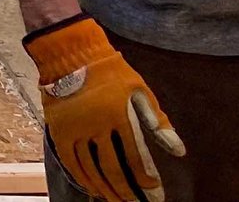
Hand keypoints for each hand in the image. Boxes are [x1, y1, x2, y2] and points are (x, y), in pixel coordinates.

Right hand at [25, 13, 184, 201]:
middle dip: (128, 192)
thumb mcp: (139, 90)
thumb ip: (158, 122)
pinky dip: (83, 179)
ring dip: (107, 190)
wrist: (70, 52)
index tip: (155, 195)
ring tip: (118, 201)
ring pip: (92, 170)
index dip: (147, 181)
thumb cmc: (110, 70)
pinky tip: (93, 190)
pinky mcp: (59, 130)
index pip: (137, 158)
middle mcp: (96, 125)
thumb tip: (179, 151)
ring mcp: (75, 129)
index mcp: (119, 115)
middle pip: (114, 169)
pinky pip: (71, 163)